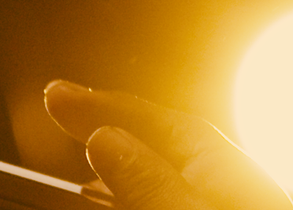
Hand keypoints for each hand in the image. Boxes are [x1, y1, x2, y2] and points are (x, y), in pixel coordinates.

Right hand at [43, 80, 292, 209]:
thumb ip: (150, 183)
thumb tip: (104, 139)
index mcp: (234, 175)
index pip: (164, 123)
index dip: (107, 106)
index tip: (58, 94)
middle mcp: (231, 189)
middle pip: (164, 143)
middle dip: (110, 121)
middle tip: (59, 102)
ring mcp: (221, 203)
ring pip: (167, 174)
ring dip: (119, 163)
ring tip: (78, 146)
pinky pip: (171, 197)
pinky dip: (134, 195)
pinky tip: (109, 199)